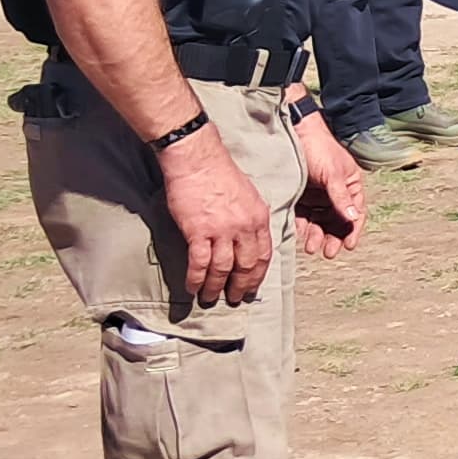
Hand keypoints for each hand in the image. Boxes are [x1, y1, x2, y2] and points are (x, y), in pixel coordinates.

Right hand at [157, 127, 271, 306]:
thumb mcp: (249, 195)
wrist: (197, 159)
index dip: (258, 274)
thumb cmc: (220, 173)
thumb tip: (249, 237)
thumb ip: (251, 218)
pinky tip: (193, 287)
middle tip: (235, 298)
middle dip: (241, 286)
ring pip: (223, 268)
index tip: (252, 286)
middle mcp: (244, 227)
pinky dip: (197, 278)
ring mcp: (221, 230)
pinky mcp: (198, 231)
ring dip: (217, 287)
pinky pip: (200, 262)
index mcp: (259, 218)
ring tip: (211, 298)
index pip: (264, 254)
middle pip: (247, 265)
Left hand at [292, 111, 366, 256]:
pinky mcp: (301, 196)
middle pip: (337, 221)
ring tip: (311, 247)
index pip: (356, 212)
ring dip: (317, 235)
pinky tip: (300, 235)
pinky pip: (304, 216)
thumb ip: (341, 197)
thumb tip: (353, 218)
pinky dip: (303, 227)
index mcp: (350, 186)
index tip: (347, 245)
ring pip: (320, 221)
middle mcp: (336, 193)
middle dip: (333, 237)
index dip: (353, 230)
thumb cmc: (319, 148)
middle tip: (327, 252)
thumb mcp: (333, 173)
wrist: (293, 131)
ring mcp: (318, 195)